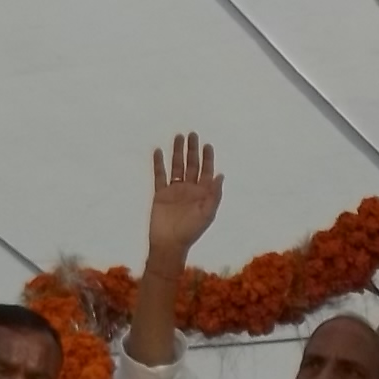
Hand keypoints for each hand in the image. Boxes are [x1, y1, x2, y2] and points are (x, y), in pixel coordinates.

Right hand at [149, 133, 222, 260]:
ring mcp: (174, 191)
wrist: (169, 244)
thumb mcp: (207, 213)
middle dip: (192, 150)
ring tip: (178, 137)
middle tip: (192, 134)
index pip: (206, 171)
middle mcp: (189, 189)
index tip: (207, 145)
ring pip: (176, 167)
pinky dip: (159, 163)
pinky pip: (160, 175)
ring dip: (177, 152)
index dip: (208, 158)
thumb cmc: (190, 231)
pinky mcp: (161, 194)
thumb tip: (220, 175)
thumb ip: (214, 194)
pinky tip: (158, 151)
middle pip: (192, 165)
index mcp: (202, 194)